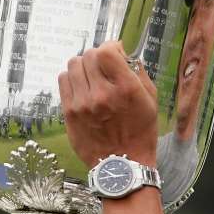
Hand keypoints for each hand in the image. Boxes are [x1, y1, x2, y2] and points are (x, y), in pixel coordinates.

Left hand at [58, 40, 158, 168]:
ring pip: (73, 65)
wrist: (121, 166)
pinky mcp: (69, 112)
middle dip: (98, 57)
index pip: (106, 51)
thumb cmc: (140, 133)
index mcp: (125, 89)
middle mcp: (102, 94)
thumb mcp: (151, 101)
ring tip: (92, 77)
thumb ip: (139, 73)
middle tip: (104, 67)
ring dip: (84, 66)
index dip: (110, 47)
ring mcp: (82, 104)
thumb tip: (125, 53)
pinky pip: (63, 80)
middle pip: (88, 55)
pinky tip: (82, 87)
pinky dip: (72, 78)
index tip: (115, 53)